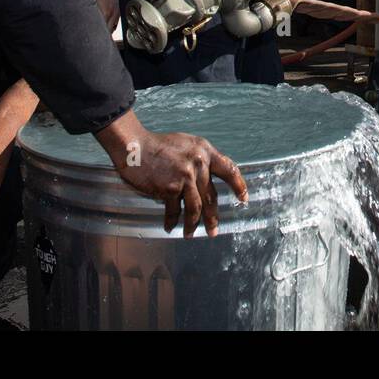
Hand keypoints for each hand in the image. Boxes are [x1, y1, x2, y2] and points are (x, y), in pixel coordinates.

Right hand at [96, 110, 247, 236]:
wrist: (134, 146)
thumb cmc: (158, 145)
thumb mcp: (186, 145)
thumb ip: (199, 160)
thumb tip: (207, 180)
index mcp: (205, 150)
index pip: (229, 169)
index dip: (238, 185)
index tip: (244, 199)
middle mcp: (199, 163)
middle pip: (212, 196)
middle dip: (213, 217)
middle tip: (214, 231)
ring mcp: (185, 176)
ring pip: (196, 207)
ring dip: (193, 224)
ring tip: (190, 234)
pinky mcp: (170, 187)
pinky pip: (175, 210)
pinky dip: (173, 221)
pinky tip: (170, 227)